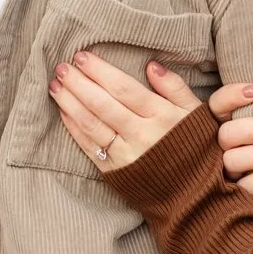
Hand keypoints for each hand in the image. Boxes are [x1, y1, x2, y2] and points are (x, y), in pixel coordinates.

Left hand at [51, 50, 248, 174]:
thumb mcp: (196, 114)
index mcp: (162, 117)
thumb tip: (151, 65)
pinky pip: (88, 147)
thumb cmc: (197, 149)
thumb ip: (175, 87)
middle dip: (79, 83)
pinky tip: (63, 112)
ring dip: (69, 103)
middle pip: (103, 104)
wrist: (195, 197)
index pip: (124, 89)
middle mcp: (141, 136)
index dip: (100, 71)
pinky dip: (73, 128)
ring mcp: (126, 155)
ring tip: (55, 84)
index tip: (82, 56)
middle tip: (62, 65)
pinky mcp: (115, 172)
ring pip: (91, 124)